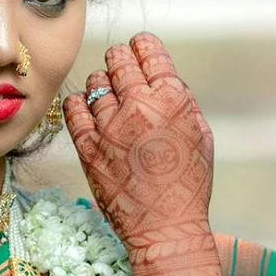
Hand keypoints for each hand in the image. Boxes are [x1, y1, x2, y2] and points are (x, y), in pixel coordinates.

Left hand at [63, 34, 216, 273]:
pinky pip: (73, 108)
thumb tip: (163, 75)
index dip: (142, 46)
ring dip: (102, 85)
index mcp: (172, 101)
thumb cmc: (187, 185)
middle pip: (117, 59)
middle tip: (122, 72)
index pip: (148, 50)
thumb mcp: (202, 136)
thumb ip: (182, 100)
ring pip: (94, 82)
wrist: (165, 229)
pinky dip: (79, 104)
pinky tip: (89, 112)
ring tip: (110, 100)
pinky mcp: (88, 148)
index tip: (139, 49)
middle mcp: (140, 107)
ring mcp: (110, 127)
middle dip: (120, 61)